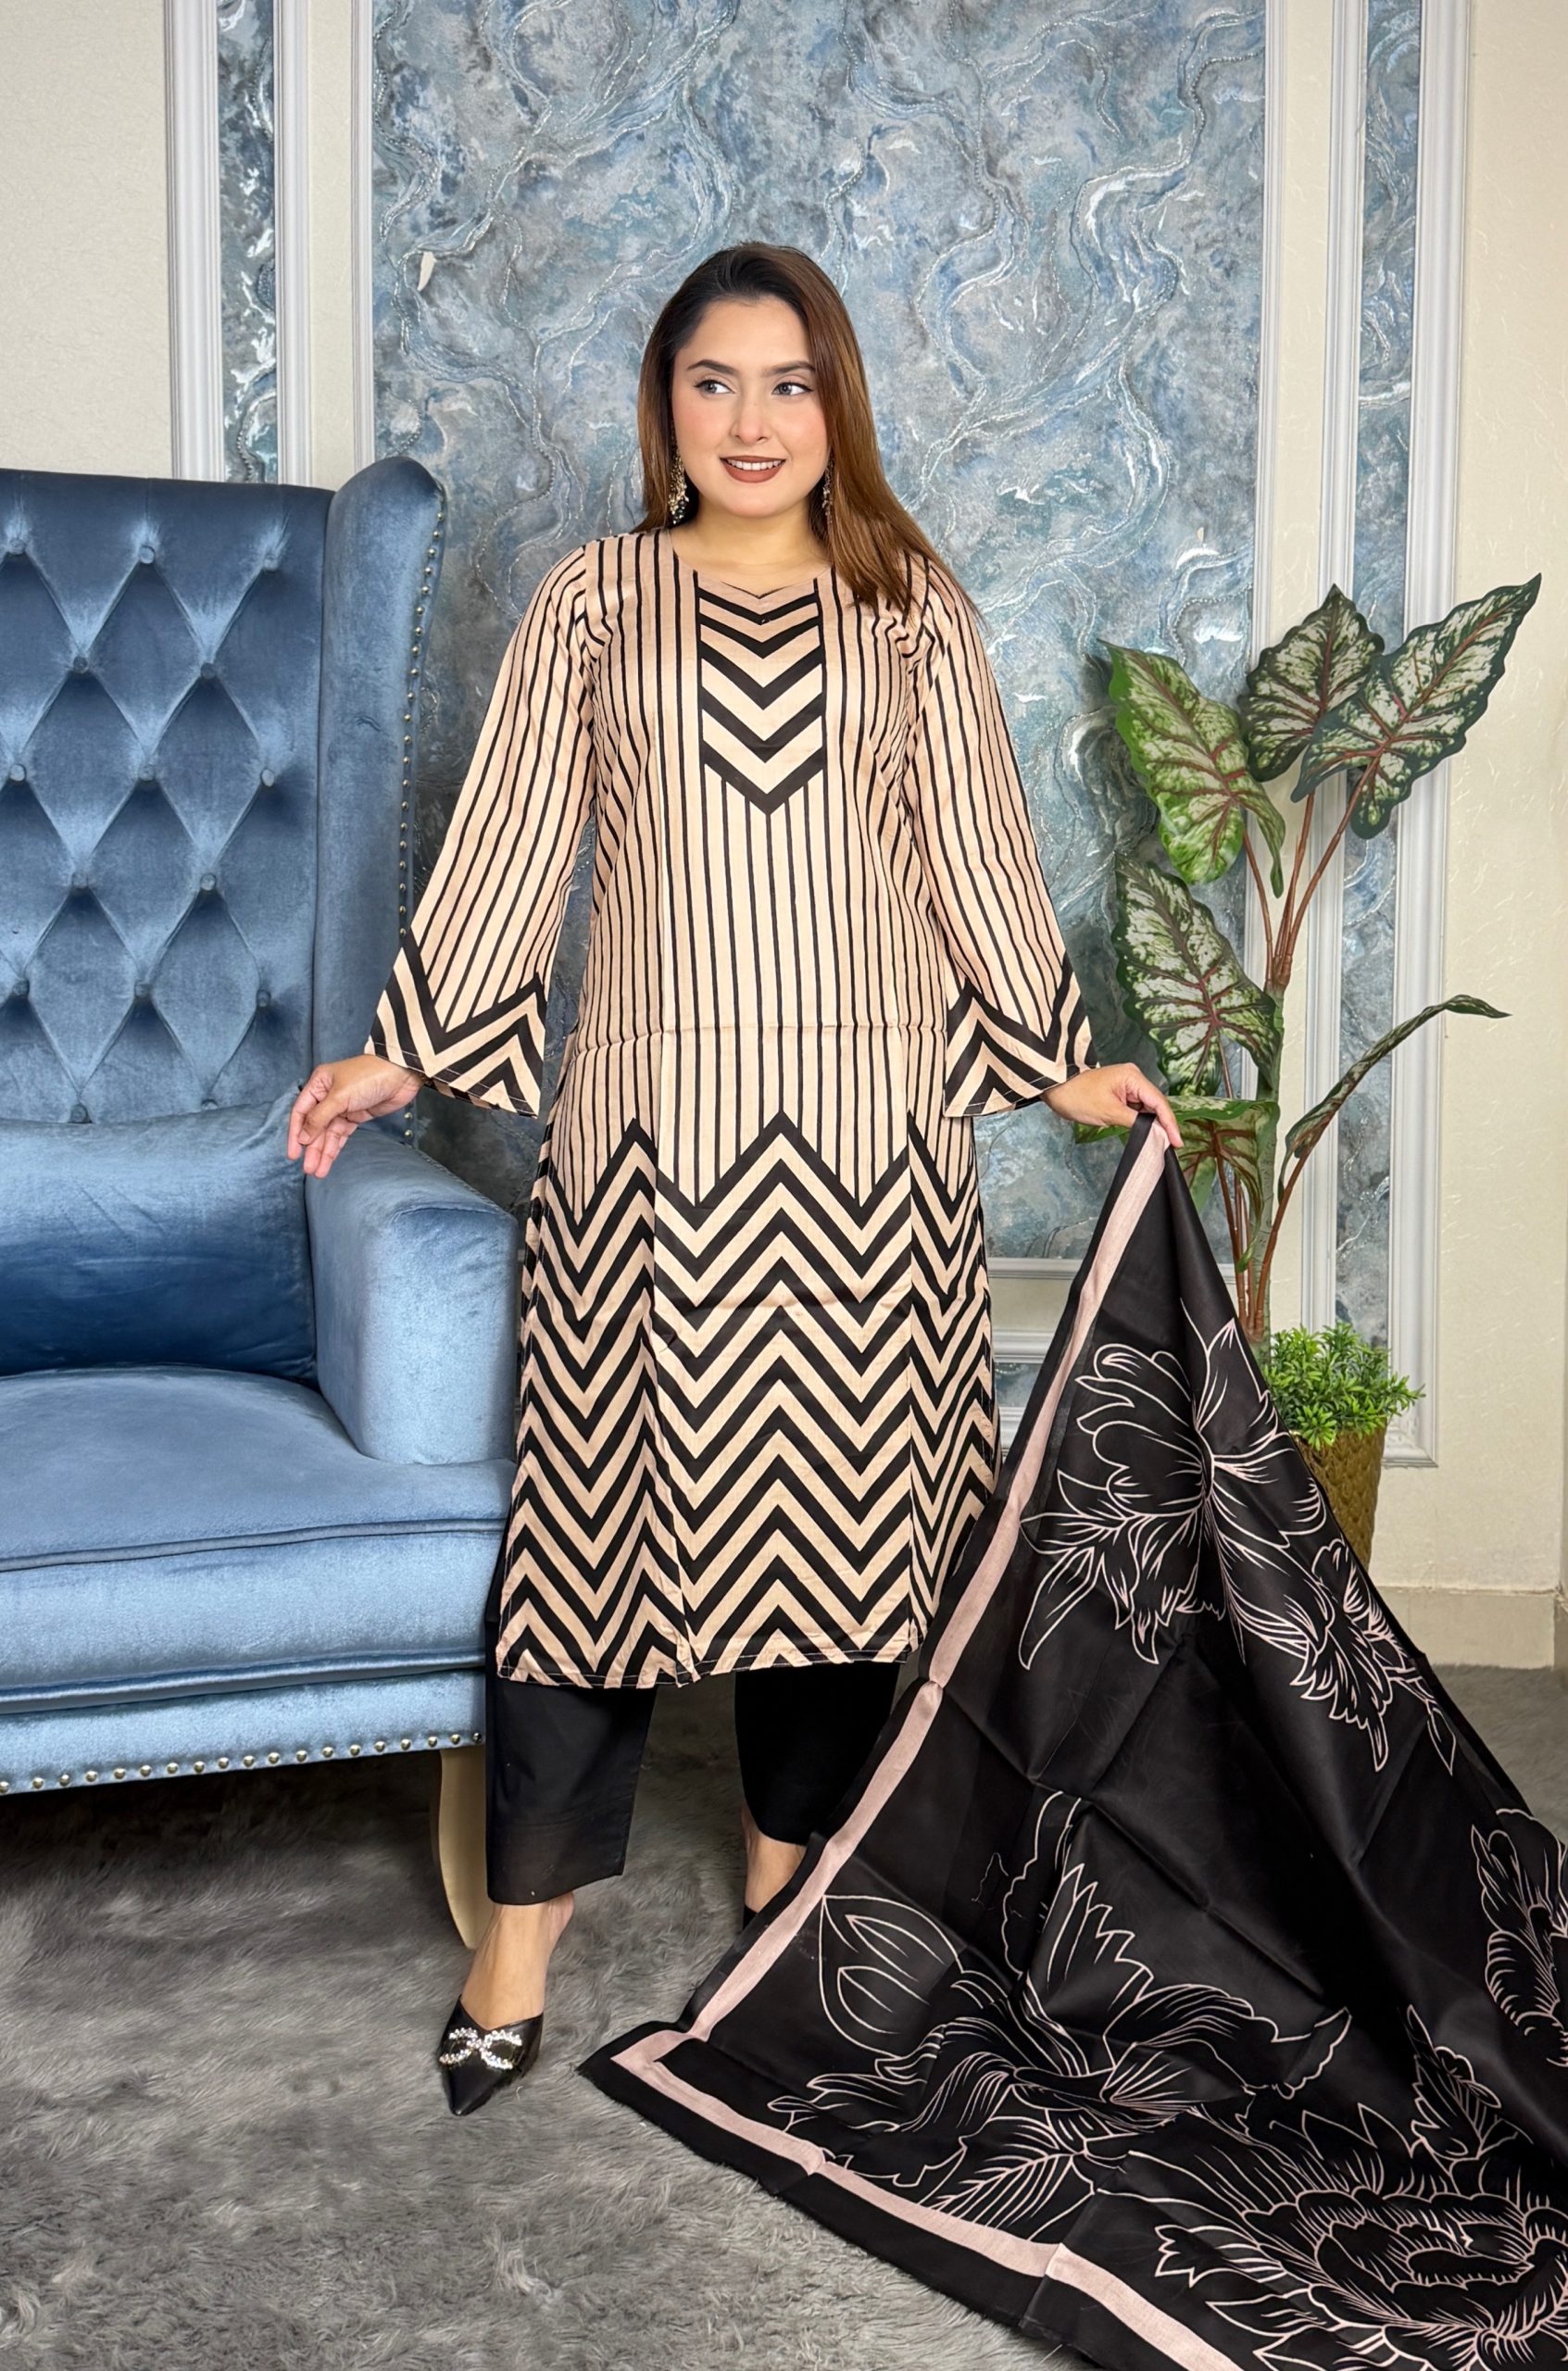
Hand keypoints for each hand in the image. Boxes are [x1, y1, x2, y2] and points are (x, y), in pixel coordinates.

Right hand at [286, 1054, 421, 1176]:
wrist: (400, 1075)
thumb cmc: (369, 1076)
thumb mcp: (339, 1096)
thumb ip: (320, 1118)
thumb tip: (303, 1137)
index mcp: (318, 1084)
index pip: (301, 1112)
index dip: (296, 1134)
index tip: (294, 1153)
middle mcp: (327, 1096)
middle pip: (314, 1126)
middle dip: (311, 1148)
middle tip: (308, 1168)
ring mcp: (342, 1107)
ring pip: (327, 1133)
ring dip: (322, 1152)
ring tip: (317, 1171)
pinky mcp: (356, 1116)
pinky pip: (341, 1135)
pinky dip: (335, 1148)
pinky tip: (328, 1161)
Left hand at [1043, 1063, 1182, 1149]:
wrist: (1056, 1090)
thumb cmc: (1077, 1096)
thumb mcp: (1108, 1112)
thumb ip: (1135, 1122)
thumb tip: (1154, 1132)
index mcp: (1133, 1077)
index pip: (1158, 1102)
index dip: (1169, 1123)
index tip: (1177, 1141)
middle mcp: (1134, 1078)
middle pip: (1156, 1104)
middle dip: (1163, 1124)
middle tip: (1171, 1146)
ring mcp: (1127, 1086)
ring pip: (1147, 1107)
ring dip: (1152, 1124)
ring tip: (1160, 1143)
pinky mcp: (1121, 1093)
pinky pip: (1137, 1108)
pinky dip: (1142, 1121)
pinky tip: (1146, 1133)